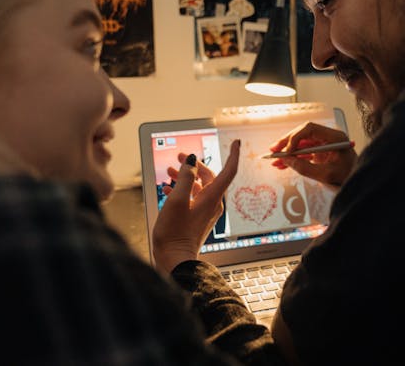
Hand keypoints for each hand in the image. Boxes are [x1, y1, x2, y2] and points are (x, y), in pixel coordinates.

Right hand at [152, 139, 240, 272]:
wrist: (175, 261)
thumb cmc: (175, 234)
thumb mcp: (177, 201)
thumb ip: (185, 178)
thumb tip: (191, 162)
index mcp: (212, 197)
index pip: (228, 171)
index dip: (233, 155)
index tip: (236, 142)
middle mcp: (212, 204)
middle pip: (209, 177)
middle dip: (195, 165)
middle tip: (180, 156)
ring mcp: (205, 212)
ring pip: (198, 187)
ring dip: (185, 177)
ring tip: (170, 171)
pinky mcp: (197, 219)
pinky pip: (193, 198)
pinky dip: (182, 190)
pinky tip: (168, 189)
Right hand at [269, 122, 355, 189]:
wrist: (357, 183)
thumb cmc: (348, 177)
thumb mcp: (327, 175)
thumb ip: (306, 168)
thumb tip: (288, 161)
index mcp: (335, 137)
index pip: (310, 129)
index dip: (296, 137)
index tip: (287, 150)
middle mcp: (328, 137)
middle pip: (303, 134)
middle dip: (287, 142)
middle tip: (274, 150)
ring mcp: (324, 144)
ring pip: (301, 143)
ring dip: (287, 151)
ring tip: (274, 159)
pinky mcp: (320, 152)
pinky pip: (303, 152)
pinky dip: (292, 158)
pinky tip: (282, 164)